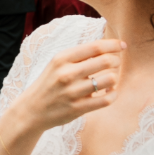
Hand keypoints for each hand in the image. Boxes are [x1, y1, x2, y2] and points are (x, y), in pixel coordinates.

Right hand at [10, 38, 124, 133]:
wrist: (31, 110)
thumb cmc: (49, 84)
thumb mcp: (57, 64)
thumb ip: (79, 55)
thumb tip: (107, 46)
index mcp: (62, 58)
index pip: (95, 46)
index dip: (113, 45)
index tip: (122, 45)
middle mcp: (66, 74)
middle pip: (105, 61)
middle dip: (116, 61)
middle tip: (115, 64)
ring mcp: (72, 92)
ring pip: (109, 80)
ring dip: (115, 78)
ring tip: (110, 79)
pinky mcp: (77, 108)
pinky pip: (106, 99)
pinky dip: (113, 94)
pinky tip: (109, 92)